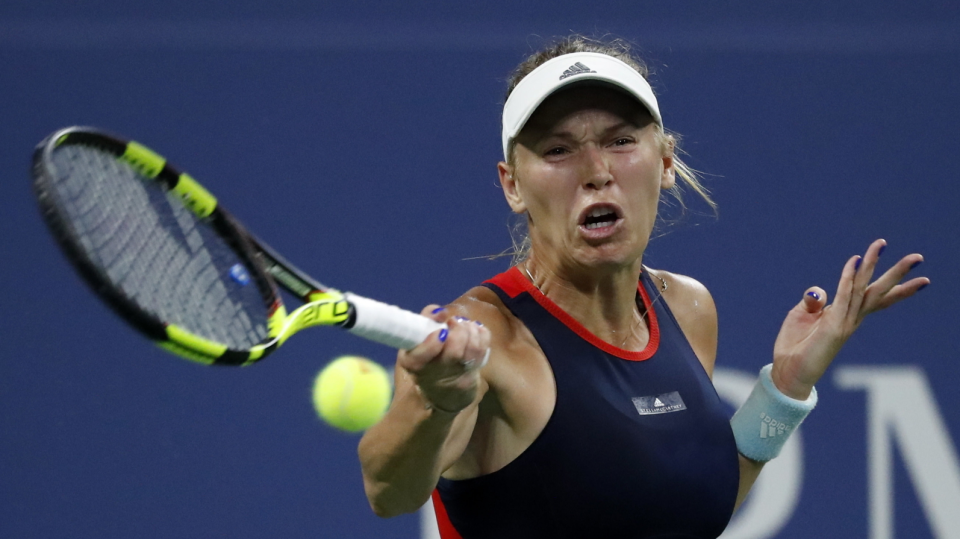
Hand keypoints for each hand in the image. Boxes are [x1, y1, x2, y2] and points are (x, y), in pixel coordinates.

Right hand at [397, 305, 489, 413]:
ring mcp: (455, 378)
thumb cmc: (426, 358)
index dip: (432, 344)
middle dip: (459, 331)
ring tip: (465, 324)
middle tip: (455, 322)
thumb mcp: (416, 340)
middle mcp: (434, 373)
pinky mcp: (471, 377)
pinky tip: (475, 330)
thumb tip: (440, 311)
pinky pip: (483, 351)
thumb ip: (425, 321)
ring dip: (471, 330)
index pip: (420, 357)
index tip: (442, 330)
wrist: (441, 391)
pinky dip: (482, 334)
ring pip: (472, 350)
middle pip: (453, 353)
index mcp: (413, 362)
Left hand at [770, 239, 929, 399]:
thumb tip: (820, 292)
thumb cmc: (795, 345)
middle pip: (879, 291)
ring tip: (883, 246)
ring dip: (873, 265)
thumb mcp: (802, 315)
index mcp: (846, 315)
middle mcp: (851, 318)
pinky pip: (843, 296)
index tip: (902, 265)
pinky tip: (854, 261)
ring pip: (865, 288)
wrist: (788, 371)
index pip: (872, 295)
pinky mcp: (834, 326)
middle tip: (918, 257)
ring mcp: (845, 322)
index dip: (886, 279)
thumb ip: (813, 301)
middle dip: (898, 273)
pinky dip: (848, 278)